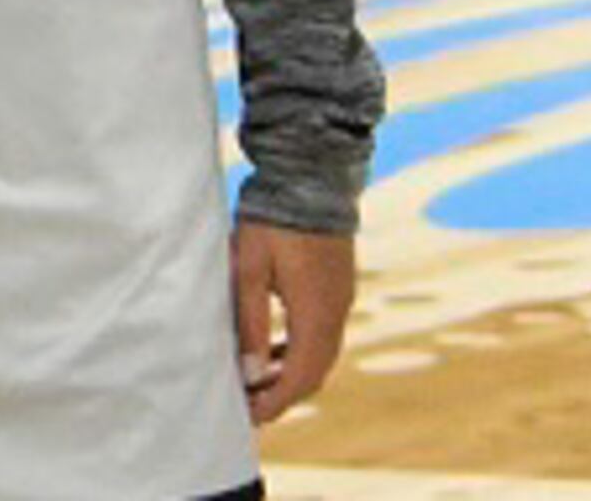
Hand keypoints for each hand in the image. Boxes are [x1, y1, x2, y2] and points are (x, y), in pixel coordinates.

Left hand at [229, 221, 352, 422]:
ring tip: (257, 381)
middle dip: (284, 395)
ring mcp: (342, 296)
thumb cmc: (273, 220)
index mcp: (316, 310)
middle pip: (316, 372)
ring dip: (294, 374)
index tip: (248, 416)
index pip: (301, 376)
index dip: (275, 402)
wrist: (311, 174)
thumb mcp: (249, 271)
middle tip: (248, 404)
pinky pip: (326, 333)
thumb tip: (252, 372)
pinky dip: (303, 352)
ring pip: (323, 354)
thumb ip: (251, 324)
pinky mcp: (340, 285)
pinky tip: (277, 350)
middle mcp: (337, 309)